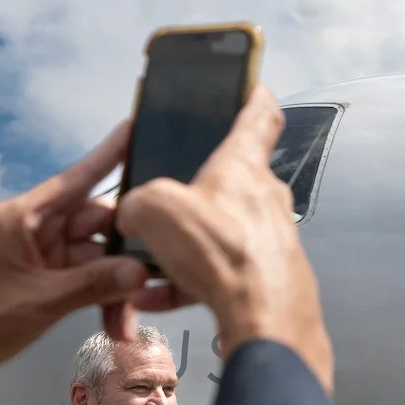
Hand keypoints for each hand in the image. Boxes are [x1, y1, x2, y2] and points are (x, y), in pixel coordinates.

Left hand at [0, 122, 149, 381]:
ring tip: (127, 323)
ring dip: (115, 286)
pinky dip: (101, 297)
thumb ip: (93, 285)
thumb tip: (143, 271)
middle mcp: (34, 228)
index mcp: (22, 217)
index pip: (76, 179)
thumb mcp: (37, 303)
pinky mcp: (42, 277)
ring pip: (96, 256)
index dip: (109, 154)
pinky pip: (84, 278)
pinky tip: (116, 322)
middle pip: (96, 224)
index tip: (138, 126)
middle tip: (160, 276)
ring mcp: (39, 253)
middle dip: (127, 253)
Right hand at [115, 85, 334, 393]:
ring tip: (149, 264)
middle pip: (234, 178)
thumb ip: (138, 203)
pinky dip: (187, 282)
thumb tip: (133, 213)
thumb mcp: (156, 210)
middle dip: (199, 188)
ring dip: (185, 245)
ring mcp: (270, 235)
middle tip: (166, 198)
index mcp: (244, 164)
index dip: (253, 97)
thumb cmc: (224, 251)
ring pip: (221, 231)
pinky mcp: (267, 272)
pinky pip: (220, 271)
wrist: (266, 317)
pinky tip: (154, 299)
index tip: (251, 87)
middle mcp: (265, 196)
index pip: (260, 116)